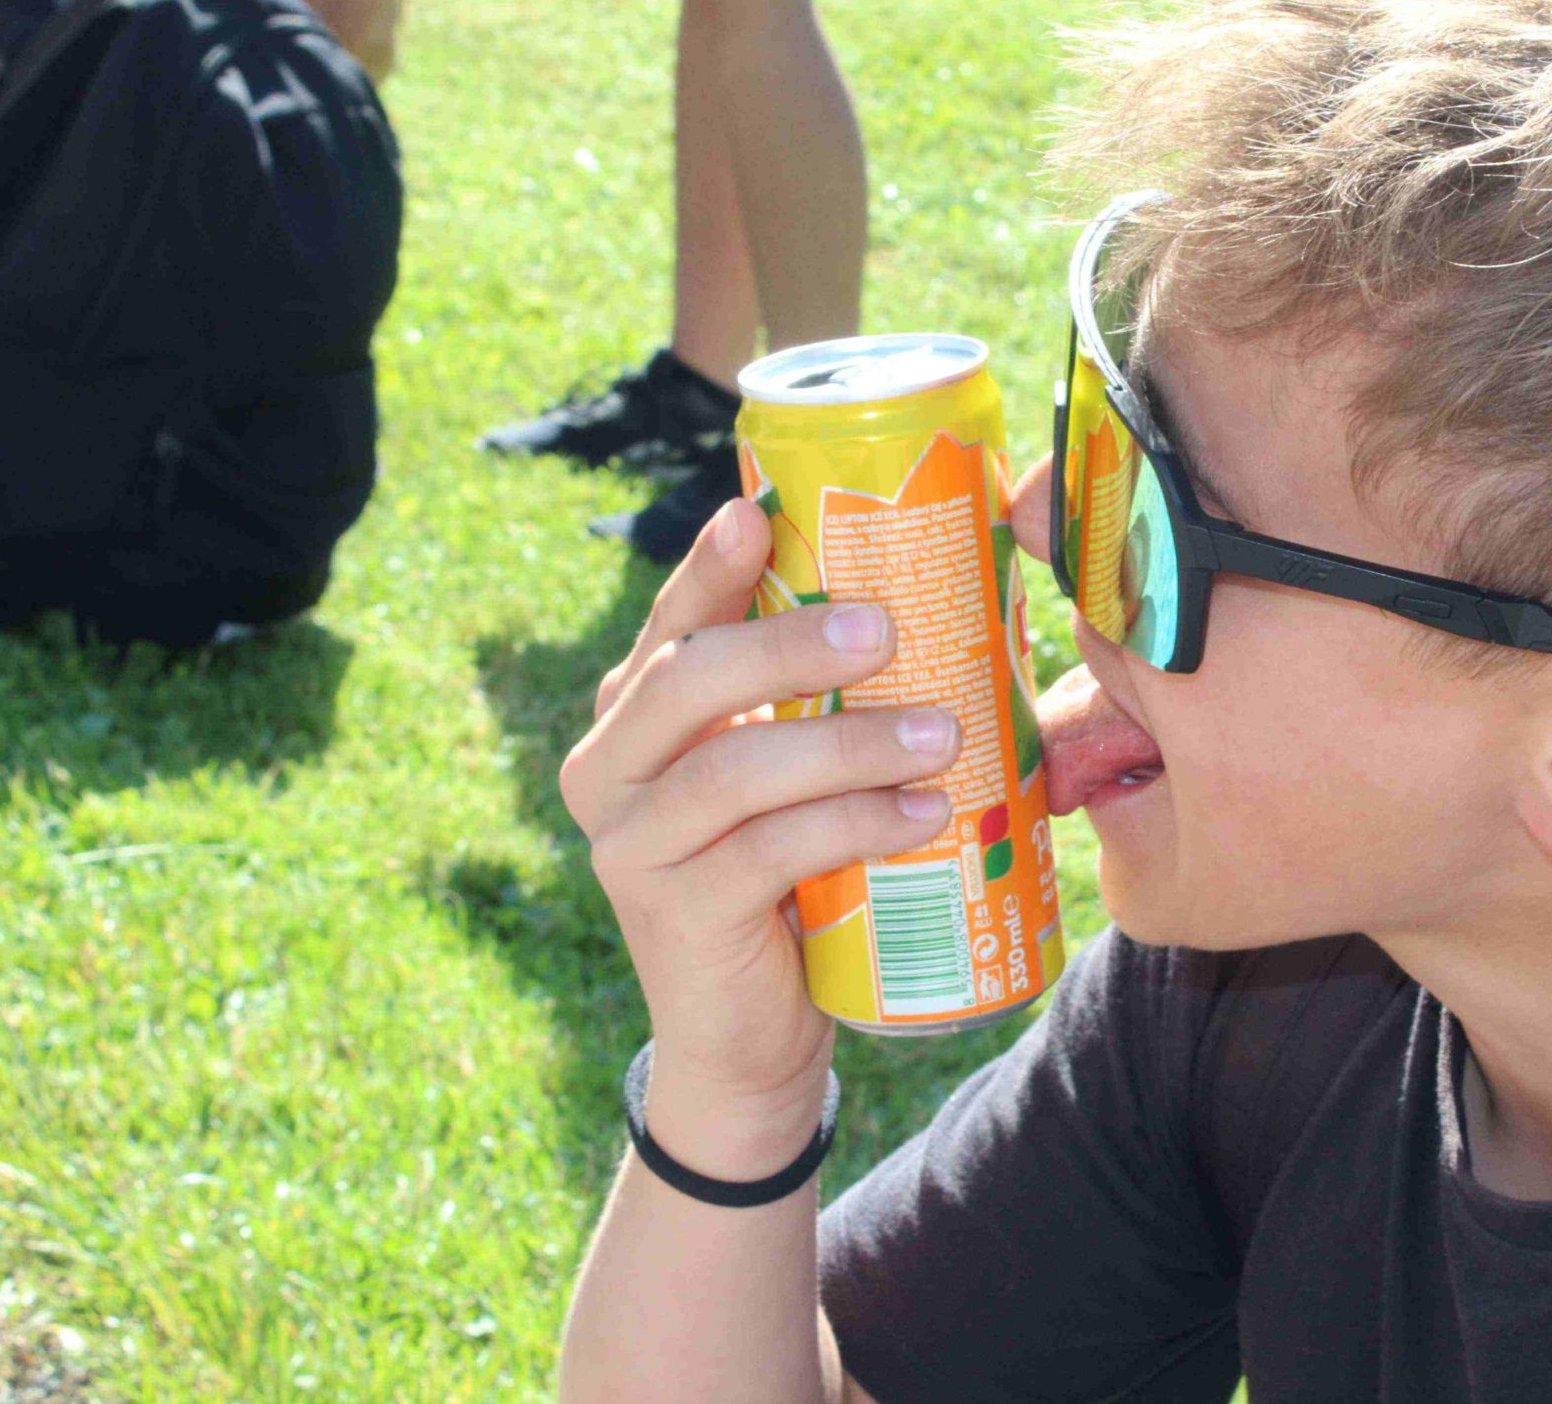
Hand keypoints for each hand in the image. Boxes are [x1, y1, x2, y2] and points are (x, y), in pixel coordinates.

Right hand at [562, 497, 961, 1175]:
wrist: (752, 1043)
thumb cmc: (792, 883)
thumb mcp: (791, 780)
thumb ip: (815, 705)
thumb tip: (937, 601)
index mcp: (632, 719)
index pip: (670, 624)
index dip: (710, 564)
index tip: (761, 509)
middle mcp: (607, 771)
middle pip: (689, 678)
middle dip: (792, 642)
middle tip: (890, 627)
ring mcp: (630, 847)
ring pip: (736, 769)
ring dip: (848, 742)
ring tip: (944, 733)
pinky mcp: (675, 915)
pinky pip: (768, 851)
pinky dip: (853, 823)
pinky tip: (922, 813)